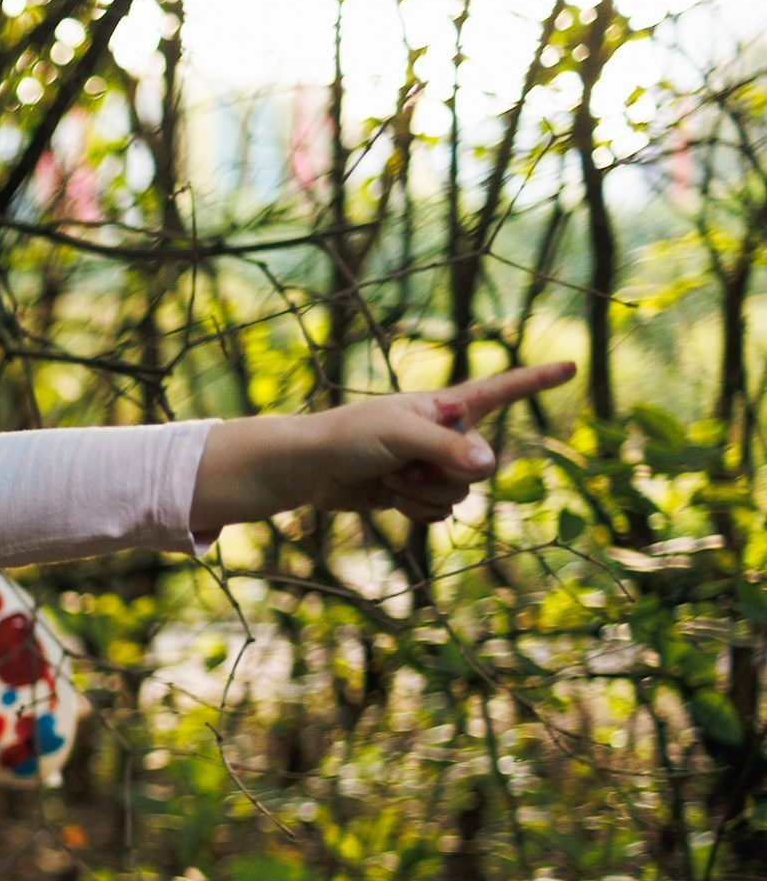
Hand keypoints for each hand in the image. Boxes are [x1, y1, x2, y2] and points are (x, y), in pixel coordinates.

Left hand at [191, 360, 577, 536]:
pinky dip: (414, 511)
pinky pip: (439, 514)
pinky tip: (389, 499)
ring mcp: (431, 467)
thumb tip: (488, 466)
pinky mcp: (415, 493)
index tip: (571, 367)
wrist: (308, 469)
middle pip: (481, 468)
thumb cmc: (349, 438)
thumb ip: (446, 449)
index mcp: (446, 407)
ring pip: (459, 496)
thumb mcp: (399, 435)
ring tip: (388, 478)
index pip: (501, 390)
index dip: (536, 381)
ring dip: (422, 494)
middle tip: (402, 463)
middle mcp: (446, 435)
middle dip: (443, 474)